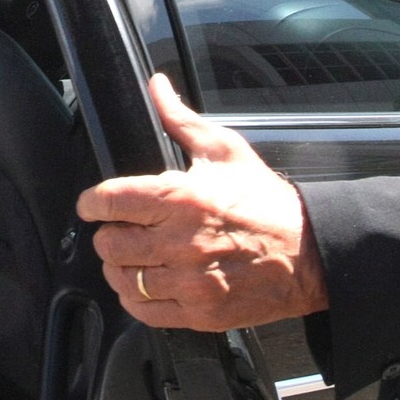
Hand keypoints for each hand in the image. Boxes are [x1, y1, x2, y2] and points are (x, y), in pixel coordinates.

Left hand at [76, 73, 328, 330]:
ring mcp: (189, 282)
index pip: (111, 200)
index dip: (92, 201)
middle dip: (107, 232)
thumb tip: (156, 87)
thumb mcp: (226, 150)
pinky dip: (135, 297)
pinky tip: (144, 282)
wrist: (307, 253)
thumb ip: (181, 119)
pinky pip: (144, 310)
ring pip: (122, 279)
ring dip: (118, 266)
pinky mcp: (198, 312)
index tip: (91, 203)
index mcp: (183, 197)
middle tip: (118, 226)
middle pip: (110, 244)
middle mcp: (181, 242)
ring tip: (131, 254)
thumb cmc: (266, 201)